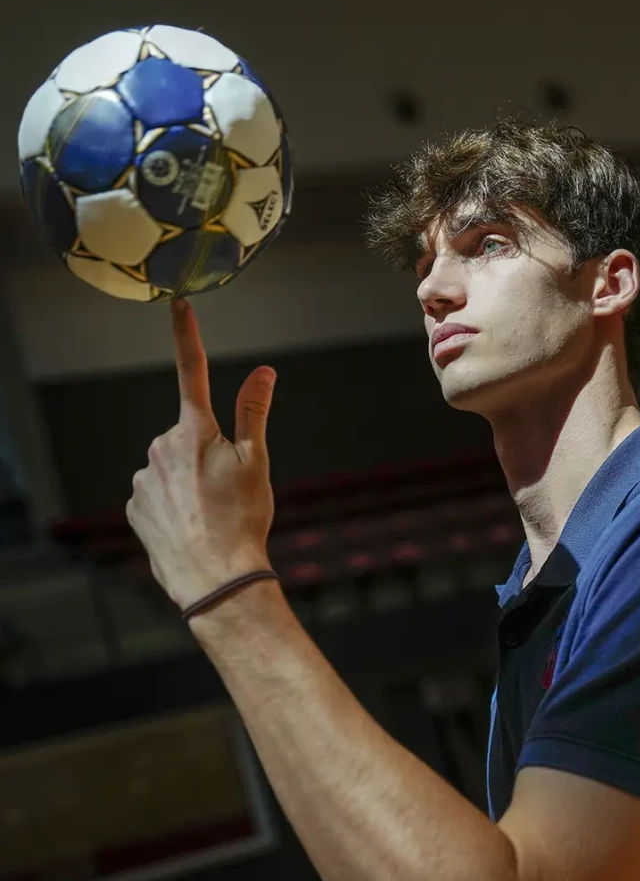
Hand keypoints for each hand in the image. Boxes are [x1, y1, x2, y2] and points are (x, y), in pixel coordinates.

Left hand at [126, 300, 275, 610]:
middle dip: (203, 452)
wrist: (215, 577)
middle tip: (227, 489)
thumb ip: (255, 412)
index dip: (187, 334)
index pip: (193, 371)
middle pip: (187, 436)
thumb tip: (264, 371)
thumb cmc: (242, 520)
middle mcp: (161, 447)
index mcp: (195, 431)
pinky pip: (155, 495)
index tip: (179, 303)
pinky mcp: (134, 507)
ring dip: (187, 482)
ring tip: (209, 514)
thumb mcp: (256, 463)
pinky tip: (189, 526)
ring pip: (169, 467)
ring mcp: (143, 479)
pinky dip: (171, 505)